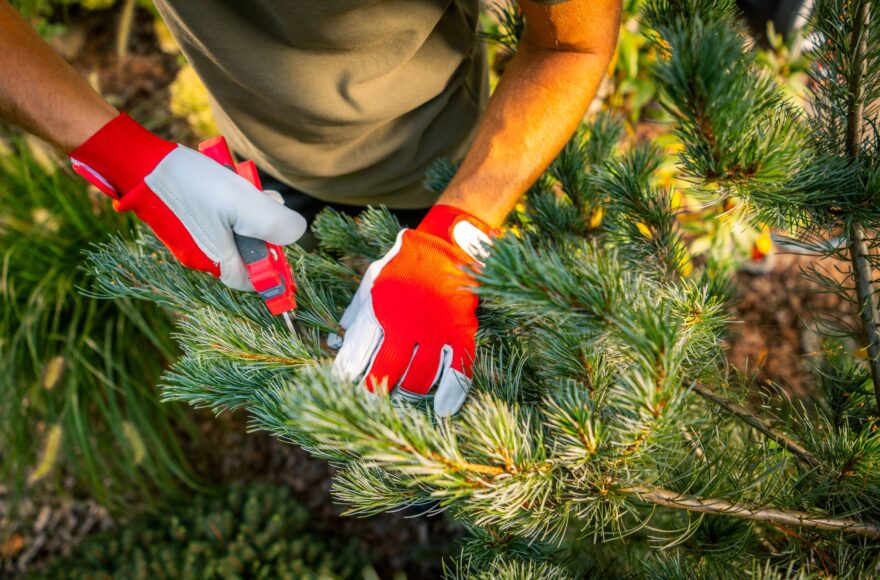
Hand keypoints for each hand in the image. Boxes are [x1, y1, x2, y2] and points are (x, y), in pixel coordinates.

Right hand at [69, 114, 305, 289]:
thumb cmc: (193, 185)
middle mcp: (201, 256)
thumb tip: (296, 234)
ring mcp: (191, 238)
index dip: (275, 266)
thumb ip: (276, 225)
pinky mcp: (185, 220)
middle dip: (263, 228)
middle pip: (247, 251)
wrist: (141, 163)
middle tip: (266, 200)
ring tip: (245, 185)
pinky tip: (230, 181)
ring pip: (235, 230)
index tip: (284, 244)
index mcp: (215, 261)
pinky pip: (219, 218)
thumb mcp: (246, 204)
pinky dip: (231, 202)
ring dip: (248, 209)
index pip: (254, 280)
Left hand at [333, 205, 491, 415]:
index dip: (346, 376)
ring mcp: (436, 332)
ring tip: (402, 393)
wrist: (447, 244)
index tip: (342, 386)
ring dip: (408, 392)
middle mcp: (406, 324)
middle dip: (376, 389)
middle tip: (373, 394)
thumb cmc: (404, 265)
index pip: (356, 355)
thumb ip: (355, 313)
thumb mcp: (371, 281)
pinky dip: (450, 394)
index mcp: (379, 310)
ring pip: (419, 380)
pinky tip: (442, 409)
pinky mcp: (461, 333)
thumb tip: (334, 343)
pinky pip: (458, 372)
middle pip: (385, 374)